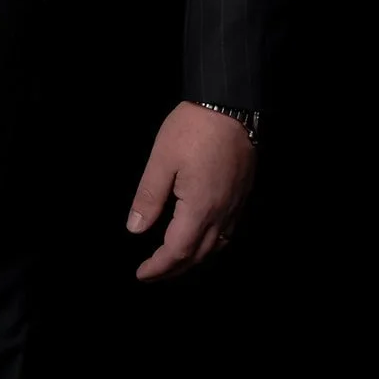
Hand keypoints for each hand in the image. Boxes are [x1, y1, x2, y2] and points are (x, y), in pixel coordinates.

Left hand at [126, 101, 256, 281]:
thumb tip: (135, 229)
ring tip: (174, 262)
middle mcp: (222, 213)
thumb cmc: (193, 128)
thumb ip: (149, 196)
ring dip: (194, 259)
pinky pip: (228, 232)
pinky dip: (212, 244)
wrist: (231, 104)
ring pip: (217, 247)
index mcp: (199, 208)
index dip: (158, 267)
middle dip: (174, 270)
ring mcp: (236, 205)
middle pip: (199, 255)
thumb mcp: (162, 158)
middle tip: (152, 274)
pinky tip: (201, 238)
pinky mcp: (243, 194)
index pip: (177, 251)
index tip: (141, 274)